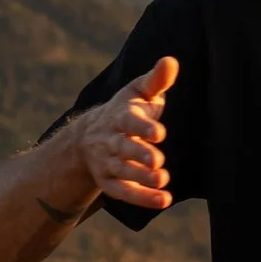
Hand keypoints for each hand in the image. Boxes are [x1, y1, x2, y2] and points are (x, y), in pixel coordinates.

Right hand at [59, 57, 177, 212]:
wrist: (89, 137)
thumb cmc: (125, 110)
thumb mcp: (138, 91)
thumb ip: (156, 80)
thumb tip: (171, 61)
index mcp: (119, 116)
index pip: (128, 121)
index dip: (143, 127)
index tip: (159, 133)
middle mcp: (110, 140)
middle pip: (122, 148)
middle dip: (139, 154)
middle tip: (157, 161)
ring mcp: (107, 163)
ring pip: (122, 172)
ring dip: (141, 178)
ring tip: (163, 180)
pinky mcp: (109, 182)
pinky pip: (124, 193)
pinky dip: (142, 198)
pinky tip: (163, 200)